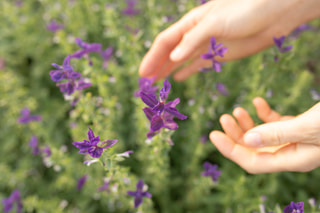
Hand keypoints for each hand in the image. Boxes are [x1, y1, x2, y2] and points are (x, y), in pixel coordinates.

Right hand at [139, 0, 319, 80]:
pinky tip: (178, 78)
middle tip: (145, 82)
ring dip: (168, 70)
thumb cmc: (245, 10)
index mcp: (190, 23)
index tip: (142, 73)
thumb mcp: (215, 22)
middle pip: (170, 52)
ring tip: (156, 82)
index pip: (165, 42)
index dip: (152, 57)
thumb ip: (193, 40)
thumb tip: (173, 59)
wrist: (273, 15)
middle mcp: (195, 35)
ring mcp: (206, 45)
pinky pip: (197, 65)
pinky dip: (187, 71)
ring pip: (181, 60)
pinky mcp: (219, 55)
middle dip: (156, 65)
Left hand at [210, 97, 319, 172]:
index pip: (253, 162)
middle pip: (254, 150)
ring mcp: (294, 141)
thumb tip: (247, 140)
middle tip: (223, 118)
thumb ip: (277, 134)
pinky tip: (258, 101)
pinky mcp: (298, 128)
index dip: (231, 150)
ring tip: (237, 110)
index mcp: (293, 160)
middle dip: (236, 135)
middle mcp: (291, 154)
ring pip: (262, 136)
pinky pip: (275, 124)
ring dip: (247, 124)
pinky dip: (264, 114)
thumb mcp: (307, 128)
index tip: (214, 135)